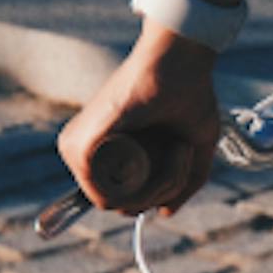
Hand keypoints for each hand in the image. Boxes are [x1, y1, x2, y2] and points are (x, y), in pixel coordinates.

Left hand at [58, 27, 221, 214]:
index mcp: (103, 150)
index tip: (182, 163)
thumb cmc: (189, 93)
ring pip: (115, 202)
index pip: (121, 198)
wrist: (180, 60)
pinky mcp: (80, 145)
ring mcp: (78, 148)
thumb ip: (185, 183)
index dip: (156, 194)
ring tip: (178, 149)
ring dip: (157, 186)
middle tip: (183, 155)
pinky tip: (169, 151)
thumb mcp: (194, 146)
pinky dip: (145, 183)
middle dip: (161, 191)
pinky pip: (106, 193)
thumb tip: (163, 213)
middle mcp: (84, 151)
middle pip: (119, 204)